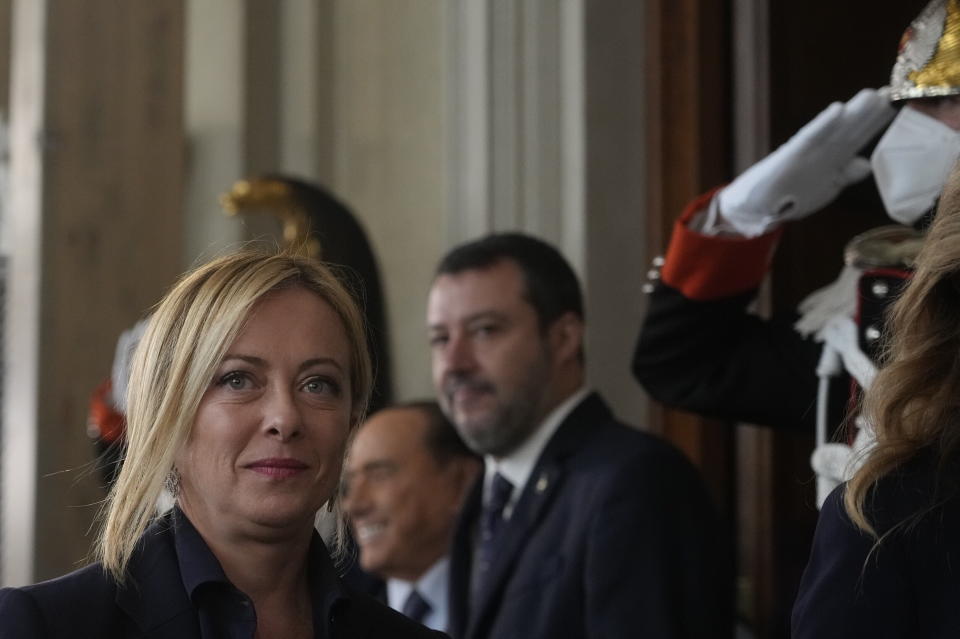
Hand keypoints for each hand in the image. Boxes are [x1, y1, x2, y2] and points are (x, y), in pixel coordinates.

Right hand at [718, 88, 894, 235]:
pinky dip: (823, 125)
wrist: (752, 210)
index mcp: (829, 162)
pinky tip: (837, 110)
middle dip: (868, 114)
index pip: (855, 140)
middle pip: (848, 131)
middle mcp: (819, 154)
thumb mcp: (822, 188)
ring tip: (871, 94)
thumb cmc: (784, 198)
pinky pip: (809, 139)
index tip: (892, 107)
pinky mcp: (789, 157)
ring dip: (852, 113)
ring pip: (833, 131)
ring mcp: (805, 154)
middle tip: (888, 91)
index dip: (873, 124)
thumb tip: (865, 164)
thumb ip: (843, 176)